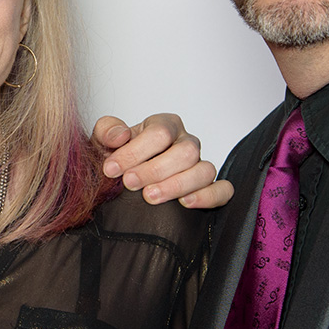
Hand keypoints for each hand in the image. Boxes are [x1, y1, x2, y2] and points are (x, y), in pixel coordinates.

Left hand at [92, 113, 233, 208]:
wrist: (124, 179)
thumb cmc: (119, 158)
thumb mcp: (105, 141)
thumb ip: (107, 132)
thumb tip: (120, 136)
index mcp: (165, 125)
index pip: (159, 132)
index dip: (135, 151)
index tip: (112, 168)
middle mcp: (186, 142)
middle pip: (185, 151)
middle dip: (155, 169)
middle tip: (130, 183)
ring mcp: (199, 164)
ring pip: (204, 171)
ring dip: (177, 185)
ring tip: (151, 196)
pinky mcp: (208, 187)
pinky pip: (222, 190)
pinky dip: (208, 196)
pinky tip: (185, 203)